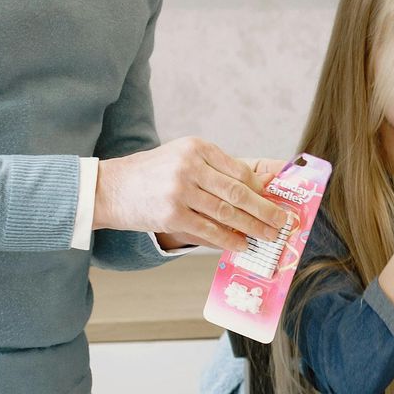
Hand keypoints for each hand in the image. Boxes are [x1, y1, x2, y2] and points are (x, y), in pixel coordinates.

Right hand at [95, 138, 291, 252]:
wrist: (110, 187)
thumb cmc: (152, 174)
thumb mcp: (182, 158)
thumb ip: (216, 169)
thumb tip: (260, 185)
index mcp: (197, 147)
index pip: (239, 171)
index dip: (262, 190)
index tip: (278, 201)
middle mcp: (190, 166)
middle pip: (239, 192)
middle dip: (266, 210)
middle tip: (284, 222)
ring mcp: (180, 191)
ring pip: (227, 212)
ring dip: (253, 227)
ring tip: (269, 236)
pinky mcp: (172, 214)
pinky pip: (209, 229)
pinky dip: (228, 240)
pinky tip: (242, 245)